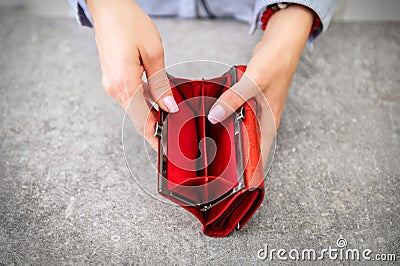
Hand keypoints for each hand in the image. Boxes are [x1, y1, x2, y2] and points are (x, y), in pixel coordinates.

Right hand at [87, 0, 178, 147]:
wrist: (108, 8)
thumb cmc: (128, 23)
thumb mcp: (153, 53)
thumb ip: (160, 84)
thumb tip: (169, 106)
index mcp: (124, 85)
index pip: (142, 121)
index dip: (155, 137)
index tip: (165, 150)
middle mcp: (114, 88)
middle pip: (137, 118)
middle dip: (155, 128)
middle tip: (172, 136)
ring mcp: (111, 84)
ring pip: (134, 109)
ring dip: (149, 115)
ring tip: (168, 120)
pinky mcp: (112, 78)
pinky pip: (129, 98)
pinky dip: (143, 104)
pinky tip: (155, 102)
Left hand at [207, 5, 313, 160]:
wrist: (282, 43)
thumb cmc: (277, 63)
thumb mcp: (254, 82)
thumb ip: (234, 100)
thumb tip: (216, 116)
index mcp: (270, 121)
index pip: (261, 153)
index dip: (252, 169)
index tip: (243, 185)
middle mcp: (264, 119)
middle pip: (251, 145)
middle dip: (239, 159)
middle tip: (222, 171)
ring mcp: (258, 110)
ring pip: (244, 131)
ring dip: (233, 139)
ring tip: (217, 151)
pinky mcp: (252, 100)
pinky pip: (240, 116)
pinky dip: (230, 120)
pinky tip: (217, 121)